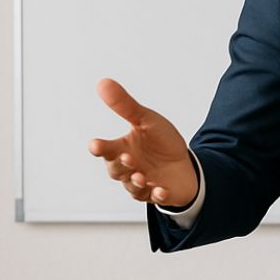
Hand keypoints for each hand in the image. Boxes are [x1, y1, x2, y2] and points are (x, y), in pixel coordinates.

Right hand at [87, 78, 197, 206]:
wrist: (184, 162)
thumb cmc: (161, 141)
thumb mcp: (146, 120)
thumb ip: (124, 106)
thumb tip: (102, 82)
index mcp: (122, 148)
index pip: (105, 149)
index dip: (100, 148)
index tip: (95, 145)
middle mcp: (128, 168)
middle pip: (116, 170)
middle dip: (120, 165)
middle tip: (128, 158)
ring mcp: (141, 183)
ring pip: (132, 187)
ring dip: (135, 182)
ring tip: (141, 176)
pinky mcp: (157, 193)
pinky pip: (154, 197)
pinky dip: (157, 194)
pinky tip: (161, 190)